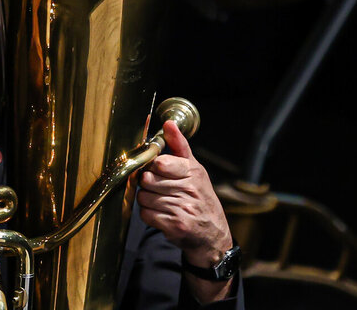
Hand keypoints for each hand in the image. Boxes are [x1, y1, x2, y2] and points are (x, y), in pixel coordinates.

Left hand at [137, 120, 233, 301]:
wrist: (212, 233)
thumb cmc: (198, 195)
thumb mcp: (193, 168)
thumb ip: (178, 145)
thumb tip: (168, 123)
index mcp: (193, 172)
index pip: (160, 163)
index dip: (153, 166)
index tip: (157, 170)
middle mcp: (189, 190)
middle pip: (147, 180)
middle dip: (148, 183)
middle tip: (158, 187)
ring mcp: (182, 209)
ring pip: (144, 197)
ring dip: (147, 200)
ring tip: (160, 201)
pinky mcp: (174, 226)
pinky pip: (145, 214)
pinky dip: (148, 214)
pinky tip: (160, 213)